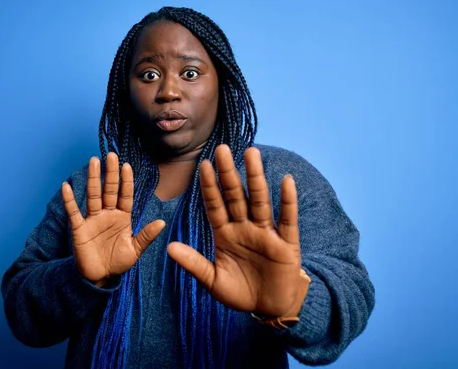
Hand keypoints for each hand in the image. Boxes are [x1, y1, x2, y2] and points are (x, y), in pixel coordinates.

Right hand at [62, 152, 165, 286]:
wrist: (100, 278)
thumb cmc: (118, 262)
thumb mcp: (135, 250)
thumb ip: (146, 236)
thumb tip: (162, 222)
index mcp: (122, 217)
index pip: (125, 195)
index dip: (126, 181)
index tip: (127, 165)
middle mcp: (107, 214)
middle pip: (109, 190)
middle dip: (110, 173)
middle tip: (111, 155)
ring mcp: (93, 220)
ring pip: (93, 196)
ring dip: (93, 179)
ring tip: (93, 161)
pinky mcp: (79, 229)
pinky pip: (74, 212)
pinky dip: (70, 200)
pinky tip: (66, 187)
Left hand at [167, 145, 302, 316]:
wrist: (270, 307)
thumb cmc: (240, 292)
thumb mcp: (213, 280)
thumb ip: (194, 263)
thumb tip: (169, 248)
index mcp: (225, 234)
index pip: (215, 205)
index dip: (210, 187)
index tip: (203, 165)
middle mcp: (245, 228)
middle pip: (236, 196)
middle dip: (229, 174)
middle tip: (222, 149)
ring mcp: (266, 233)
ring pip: (260, 200)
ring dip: (256, 178)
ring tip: (251, 153)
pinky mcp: (286, 244)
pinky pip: (287, 219)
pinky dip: (287, 201)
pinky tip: (285, 181)